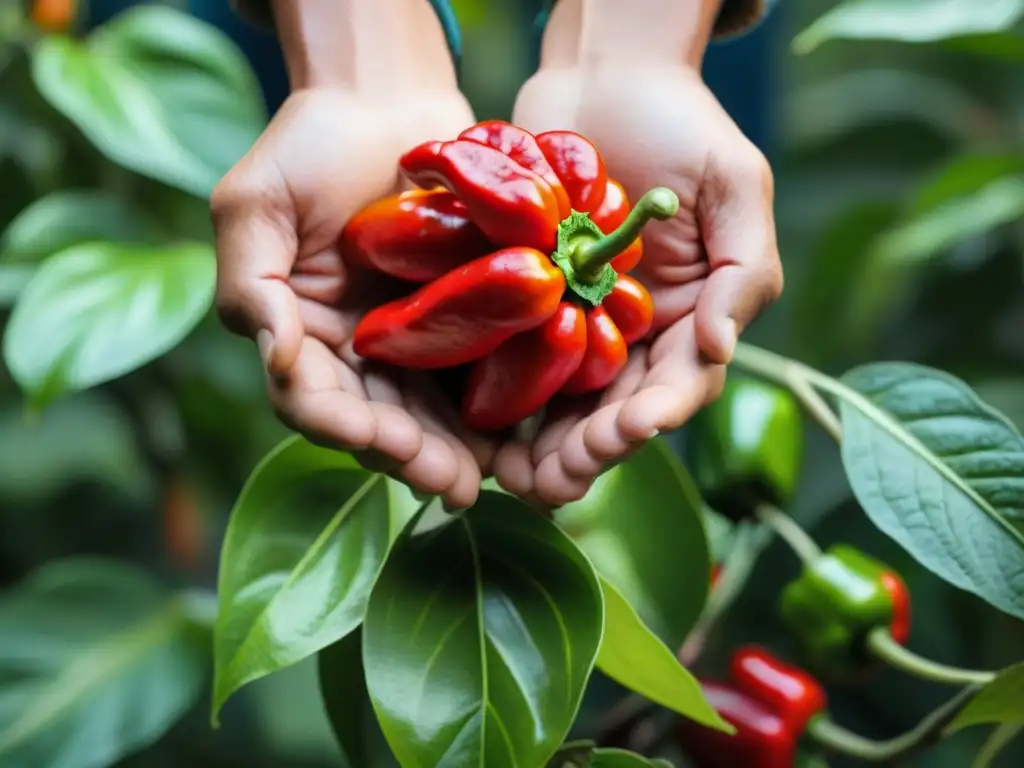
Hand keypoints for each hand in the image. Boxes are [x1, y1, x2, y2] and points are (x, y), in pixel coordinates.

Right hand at [212, 86, 493, 507]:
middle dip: (412, 457)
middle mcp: (355, 353)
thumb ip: (250, 283)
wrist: (385, 103)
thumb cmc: (310, 145)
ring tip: (488, 478)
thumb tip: (273, 356)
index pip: (312, 400)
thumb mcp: (256, 203)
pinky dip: (494, 408)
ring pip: (429, 414)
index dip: (340, 425)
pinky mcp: (463, 322)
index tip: (374, 438)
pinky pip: (475, 374)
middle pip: (378, 422)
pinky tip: (521, 434)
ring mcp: (410, 343)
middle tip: (452, 485)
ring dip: (455, 451)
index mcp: (299, 337)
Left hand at [496, 64, 782, 505]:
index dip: (657, 412)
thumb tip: (720, 350)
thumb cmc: (681, 125)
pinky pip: (515, 361)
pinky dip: (501, 398)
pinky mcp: (527, 307)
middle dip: (589, 450)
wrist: (604, 80)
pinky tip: (480, 430)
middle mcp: (636, 336)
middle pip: (615, 412)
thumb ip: (743, 272)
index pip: (679, 384)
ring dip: (541, 448)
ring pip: (562, 405)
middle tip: (558, 479)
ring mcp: (579, 324)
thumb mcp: (735, 189)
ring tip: (515, 478)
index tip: (632, 427)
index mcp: (693, 320)